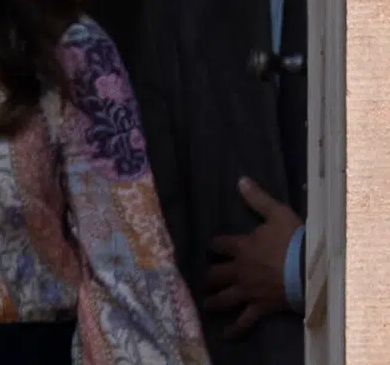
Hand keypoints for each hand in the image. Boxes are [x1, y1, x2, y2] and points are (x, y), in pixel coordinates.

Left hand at [204, 177, 301, 336]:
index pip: (219, 244)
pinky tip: (226, 334)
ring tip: (206, 304)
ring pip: (224, 297)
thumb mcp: (278, 214)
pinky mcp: (260, 306)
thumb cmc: (295, 240)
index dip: (215, 245)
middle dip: (208, 277)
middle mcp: (239, 269)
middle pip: (216, 273)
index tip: (212, 247)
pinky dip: (235, 329)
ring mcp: (248, 290)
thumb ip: (258, 199)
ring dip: (213, 300)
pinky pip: (244, 320)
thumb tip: (241, 180)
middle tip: (203, 280)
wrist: (310, 269)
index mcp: (242, 247)